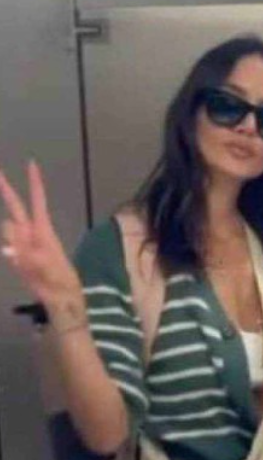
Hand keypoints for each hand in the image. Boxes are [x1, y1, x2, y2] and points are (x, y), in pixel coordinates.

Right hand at [0, 161, 83, 306]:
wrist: (59, 295)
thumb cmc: (57, 277)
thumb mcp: (43, 266)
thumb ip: (25, 255)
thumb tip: (7, 246)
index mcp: (42, 228)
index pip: (36, 200)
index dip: (34, 182)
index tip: (32, 163)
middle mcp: (31, 231)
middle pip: (15, 206)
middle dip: (6, 189)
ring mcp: (22, 242)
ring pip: (7, 230)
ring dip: (14, 242)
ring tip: (29, 262)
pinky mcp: (17, 254)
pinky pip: (7, 248)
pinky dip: (11, 254)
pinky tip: (22, 265)